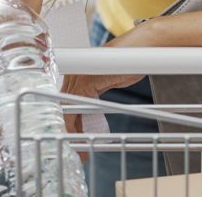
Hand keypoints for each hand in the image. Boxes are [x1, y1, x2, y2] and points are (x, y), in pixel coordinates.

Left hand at [61, 21, 154, 161]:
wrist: (139, 49)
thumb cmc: (126, 63)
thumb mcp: (106, 82)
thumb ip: (93, 93)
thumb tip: (87, 113)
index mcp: (75, 75)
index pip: (64, 103)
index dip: (67, 124)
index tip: (73, 142)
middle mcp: (73, 75)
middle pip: (62, 108)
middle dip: (67, 132)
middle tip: (76, 151)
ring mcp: (77, 76)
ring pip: (66, 108)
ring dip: (71, 131)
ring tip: (79, 149)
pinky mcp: (85, 79)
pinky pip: (74, 104)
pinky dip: (74, 122)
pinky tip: (77, 135)